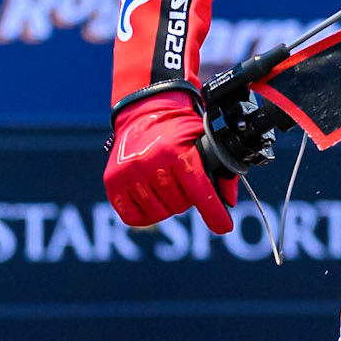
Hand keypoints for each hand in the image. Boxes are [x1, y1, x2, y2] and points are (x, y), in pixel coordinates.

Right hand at [104, 90, 235, 234]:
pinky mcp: (112, 182)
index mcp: (175, 151)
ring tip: (167, 185)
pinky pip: (133, 217)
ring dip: (167, 205)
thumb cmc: (178, 130)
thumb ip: (220, 169)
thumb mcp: (204, 141)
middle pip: (180, 205)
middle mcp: (149, 162)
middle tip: (183, 181)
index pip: (199, 191)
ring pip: (158, 213)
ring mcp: (128, 173)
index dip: (214, 213)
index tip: (224, 227)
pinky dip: (145, 214)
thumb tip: (227, 202)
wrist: (145, 113)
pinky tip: (151, 198)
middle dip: (187, 198)